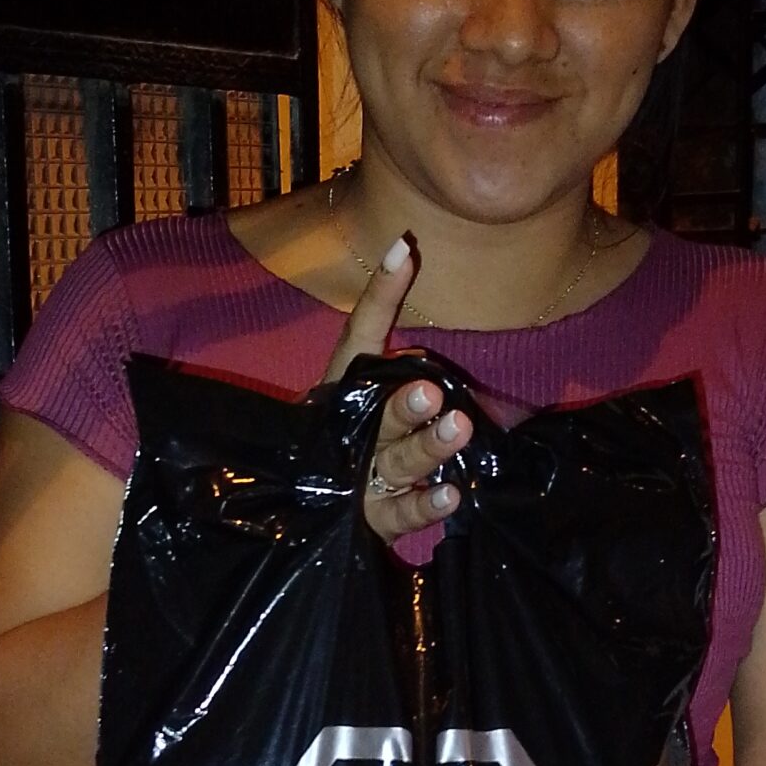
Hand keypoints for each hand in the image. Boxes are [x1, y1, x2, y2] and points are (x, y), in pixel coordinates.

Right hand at [320, 233, 472, 545]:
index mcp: (345, 388)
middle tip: (430, 393)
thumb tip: (406, 246)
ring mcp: (361, 479)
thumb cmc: (352, 428)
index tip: (405, 253)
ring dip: (427, 447)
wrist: (308, 500)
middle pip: (378, 414)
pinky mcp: (376, 519)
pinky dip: (426, 507)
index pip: (360, 334)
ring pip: (397, 463)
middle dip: (404, 405)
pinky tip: (452, 495)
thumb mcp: (369, 374)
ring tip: (458, 428)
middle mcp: (350, 430)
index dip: (380, 296)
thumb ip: (387, 319)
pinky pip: (403, 516)